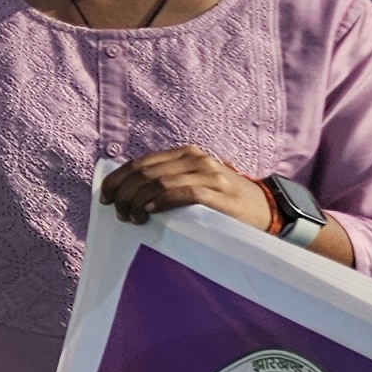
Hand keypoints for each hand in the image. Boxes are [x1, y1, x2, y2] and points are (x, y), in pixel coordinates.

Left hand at [99, 146, 273, 230]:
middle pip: (145, 172)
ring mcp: (209, 174)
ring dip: (138, 201)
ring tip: (132, 218)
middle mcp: (195, 158)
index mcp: (185, 153)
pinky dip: (161, 201)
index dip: (117, 179)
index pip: (140, 163)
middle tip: (118, 212)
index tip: (104, 197)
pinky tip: (149, 211)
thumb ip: (167, 181)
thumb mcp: (193, 183)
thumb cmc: (223, 201)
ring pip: (159, 182)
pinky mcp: (219, 193)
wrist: (266, 209)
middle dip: (124, 193)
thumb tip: (125, 192)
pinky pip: (182, 193)